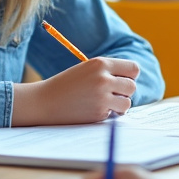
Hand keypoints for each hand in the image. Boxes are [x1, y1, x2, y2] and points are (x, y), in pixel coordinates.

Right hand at [12, 57, 138, 125]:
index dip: (129, 75)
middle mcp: (103, 79)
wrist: (45, 101)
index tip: (121, 80)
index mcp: (100, 63)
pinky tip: (92, 109)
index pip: (133, 68)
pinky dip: (107, 114)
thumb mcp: (87, 70)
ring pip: (127, 102)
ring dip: (119, 105)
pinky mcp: (98, 113)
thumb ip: (109, 72)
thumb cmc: (67, 85)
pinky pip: (115, 114)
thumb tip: (133, 81)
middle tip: (111, 94)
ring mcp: (102, 97)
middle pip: (132, 86)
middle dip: (124, 92)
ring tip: (103, 102)